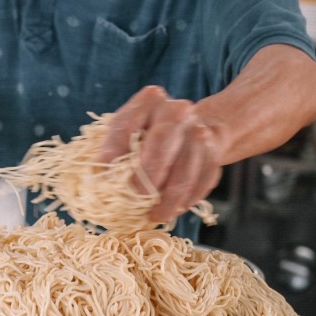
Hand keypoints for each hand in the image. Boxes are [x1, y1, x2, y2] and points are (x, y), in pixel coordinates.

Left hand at [100, 86, 224, 224]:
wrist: (190, 129)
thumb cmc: (148, 135)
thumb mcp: (126, 133)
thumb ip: (114, 150)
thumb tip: (101, 179)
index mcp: (148, 100)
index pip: (126, 123)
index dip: (114, 150)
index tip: (104, 177)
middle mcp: (176, 110)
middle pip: (162, 140)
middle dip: (148, 173)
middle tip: (138, 197)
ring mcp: (199, 129)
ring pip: (187, 165)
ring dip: (171, 196)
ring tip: (157, 215)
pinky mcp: (214, 151)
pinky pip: (204, 178)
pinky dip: (189, 198)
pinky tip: (176, 209)